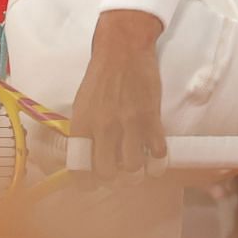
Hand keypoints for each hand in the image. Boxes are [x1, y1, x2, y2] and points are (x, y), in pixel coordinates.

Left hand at [70, 10, 167, 180]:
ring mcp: (129, 125)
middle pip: (107, 173)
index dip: (85, 182)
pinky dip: (157, 161)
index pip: (79, 165)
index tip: (90, 185)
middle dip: (112, 180)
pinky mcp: (152, 120)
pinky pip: (158, 154)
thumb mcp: (82, 102)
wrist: (122, 51)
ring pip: (133, 168)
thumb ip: (86, 129)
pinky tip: (153, 155)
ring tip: (135, 166)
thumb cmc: (100, 76)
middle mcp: (103, 127)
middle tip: (116, 175)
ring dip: (135, 172)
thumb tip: (88, 154)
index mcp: (83, 123)